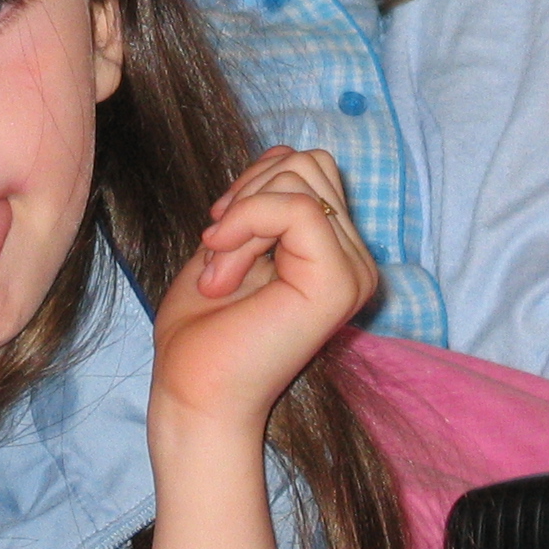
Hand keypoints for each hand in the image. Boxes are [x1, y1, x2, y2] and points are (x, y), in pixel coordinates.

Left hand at [151, 146, 379, 432]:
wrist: (194, 395)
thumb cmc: (204, 331)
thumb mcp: (232, 241)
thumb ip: (265, 199)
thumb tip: (286, 153)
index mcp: (333, 252)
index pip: (306, 169)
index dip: (251, 187)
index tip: (215, 237)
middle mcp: (355, 260)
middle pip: (308, 163)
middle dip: (247, 195)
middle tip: (216, 255)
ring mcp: (354, 272)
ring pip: (300, 176)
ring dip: (242, 216)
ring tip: (220, 271)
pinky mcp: (340, 282)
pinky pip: (296, 207)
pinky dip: (246, 223)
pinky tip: (222, 272)